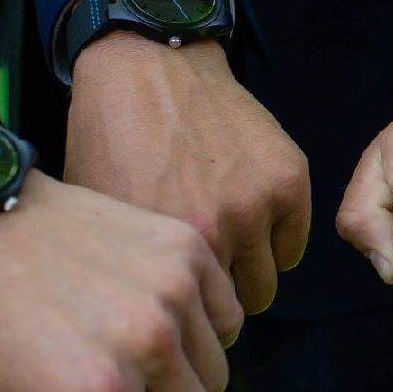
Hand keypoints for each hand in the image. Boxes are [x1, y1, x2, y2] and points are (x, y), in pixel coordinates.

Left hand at [66, 32, 310, 314]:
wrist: (148, 67)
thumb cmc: (109, 140)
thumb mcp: (98, 218)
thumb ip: (131, 276)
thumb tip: (155, 321)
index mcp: (162, 248)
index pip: (193, 324)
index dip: (186, 318)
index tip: (180, 308)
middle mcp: (217, 230)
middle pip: (235, 310)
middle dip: (219, 301)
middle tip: (202, 276)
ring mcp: (258, 201)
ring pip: (267, 281)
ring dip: (247, 273)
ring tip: (223, 249)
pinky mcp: (288, 178)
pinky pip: (294, 244)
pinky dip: (275, 242)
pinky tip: (248, 222)